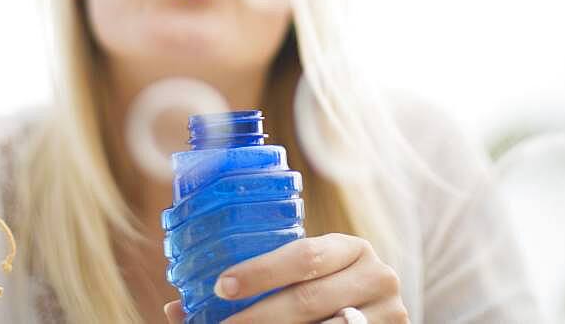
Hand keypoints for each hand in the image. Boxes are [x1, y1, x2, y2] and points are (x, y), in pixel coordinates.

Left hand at [164, 233, 408, 323]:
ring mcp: (389, 314)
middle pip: (307, 301)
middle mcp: (377, 276)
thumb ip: (254, 283)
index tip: (221, 287)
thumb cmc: (326, 292)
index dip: (261, 271)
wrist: (376, 318)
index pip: (304, 255)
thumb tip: (175, 310)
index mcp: (351, 248)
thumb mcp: (304, 277)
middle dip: (257, 317)